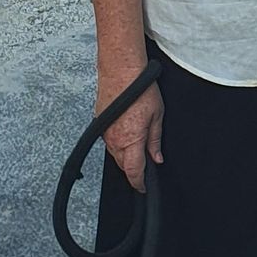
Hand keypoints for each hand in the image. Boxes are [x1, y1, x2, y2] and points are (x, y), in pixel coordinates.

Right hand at [99, 76, 163, 192]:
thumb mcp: (157, 115)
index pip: (134, 172)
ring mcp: (104, 132)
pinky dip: (118, 143)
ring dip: (126, 155)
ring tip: (137, 144)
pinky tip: (127, 132)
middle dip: (134, 169)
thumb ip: (155, 140)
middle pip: (123, 165)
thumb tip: (156, 157)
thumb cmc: (139, 87)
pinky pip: (109, 142)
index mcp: (131, 140)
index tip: (143, 186)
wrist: (120, 69)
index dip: (139, 183)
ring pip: (115, 154)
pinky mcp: (99, 124)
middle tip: (145, 163)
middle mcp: (114, 140)